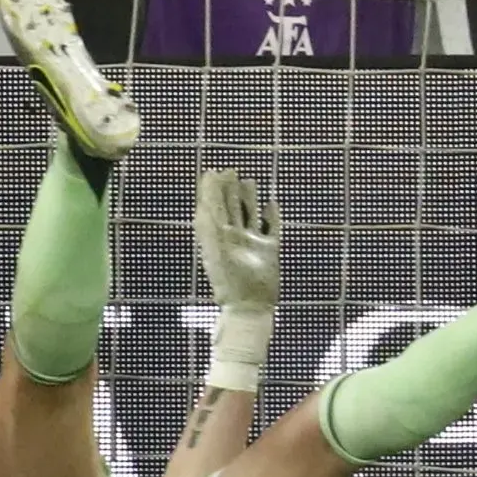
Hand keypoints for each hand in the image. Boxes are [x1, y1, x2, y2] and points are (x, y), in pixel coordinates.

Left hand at [191, 167, 280, 313]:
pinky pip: (272, 228)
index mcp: (218, 237)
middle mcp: (234, 238)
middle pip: (231, 208)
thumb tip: (204, 189)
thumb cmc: (227, 277)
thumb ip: (209, 215)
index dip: (211, 189)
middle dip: (229, 190)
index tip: (212, 171)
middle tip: (230, 170)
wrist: (248, 306)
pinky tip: (271, 203)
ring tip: (249, 181)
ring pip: (250, 215)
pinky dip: (272, 215)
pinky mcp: (270, 251)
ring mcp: (253, 244)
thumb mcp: (213, 242)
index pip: (213, 207)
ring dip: (250, 199)